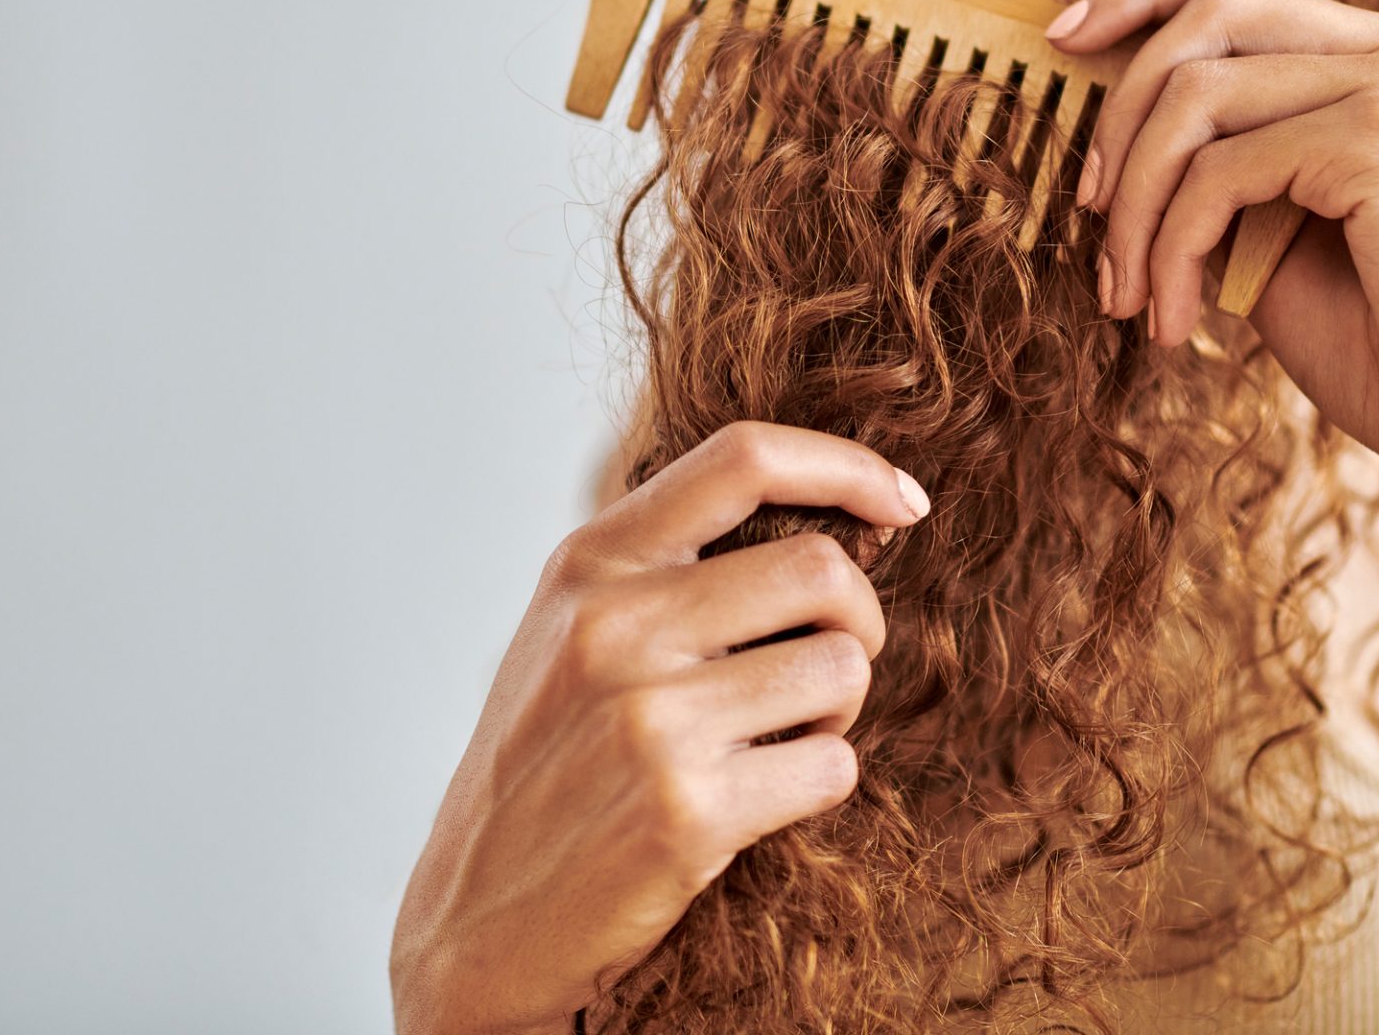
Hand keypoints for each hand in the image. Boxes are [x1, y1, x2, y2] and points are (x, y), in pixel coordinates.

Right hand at [389, 422, 929, 1034]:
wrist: (475, 920)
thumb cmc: (543, 765)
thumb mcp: (569, 630)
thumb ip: (666, 566)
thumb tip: (834, 518)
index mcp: (588, 564)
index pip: (743, 457)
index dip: (847, 466)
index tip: (903, 503)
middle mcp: (614, 627)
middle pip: (823, 569)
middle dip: (857, 620)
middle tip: (822, 665)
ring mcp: (649, 719)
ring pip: (843, 667)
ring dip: (836, 710)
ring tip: (775, 739)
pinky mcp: (687, 812)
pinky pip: (834, 765)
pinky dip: (819, 782)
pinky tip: (757, 798)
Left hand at [1046, 0, 1378, 504]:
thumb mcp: (1277, 232)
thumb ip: (1219, 161)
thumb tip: (1108, 127)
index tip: (1061, 41)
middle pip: (1210, 13)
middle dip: (1118, 112)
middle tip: (1089, 213)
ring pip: (1196, 96)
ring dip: (1135, 207)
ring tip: (1127, 295)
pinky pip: (1217, 174)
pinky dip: (1171, 250)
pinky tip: (1177, 322)